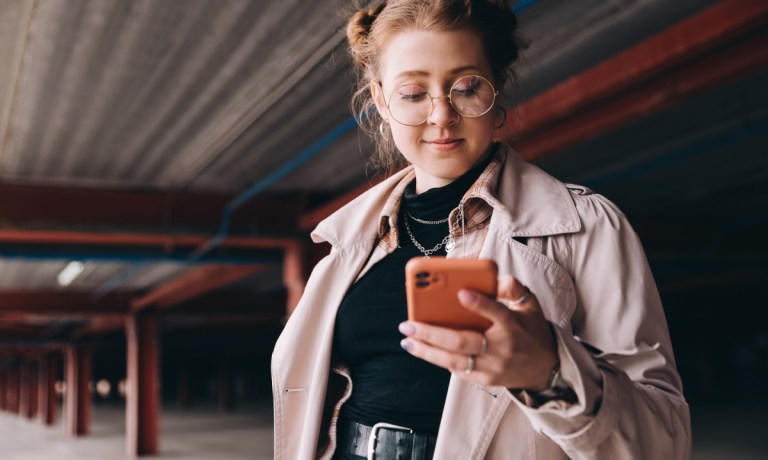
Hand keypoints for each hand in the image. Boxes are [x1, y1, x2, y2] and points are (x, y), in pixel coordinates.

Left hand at [399, 275, 557, 389]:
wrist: (546, 369)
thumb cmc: (531, 331)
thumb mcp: (530, 305)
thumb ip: (514, 289)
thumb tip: (497, 279)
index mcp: (513, 325)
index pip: (497, 312)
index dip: (479, 303)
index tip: (460, 292)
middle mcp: (502, 348)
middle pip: (463, 341)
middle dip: (432, 333)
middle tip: (408, 324)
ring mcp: (492, 367)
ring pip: (454, 360)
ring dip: (427, 351)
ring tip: (407, 340)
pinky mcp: (485, 380)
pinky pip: (457, 370)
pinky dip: (438, 359)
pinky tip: (421, 349)